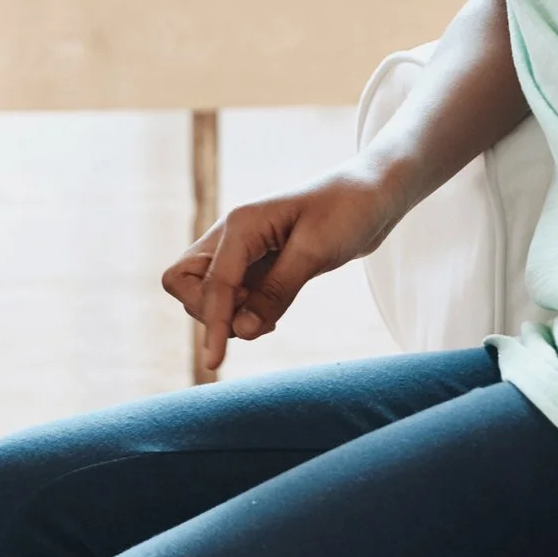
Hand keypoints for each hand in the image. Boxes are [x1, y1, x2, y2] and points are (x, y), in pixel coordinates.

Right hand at [163, 173, 406, 371]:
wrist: (372, 194)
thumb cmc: (347, 211)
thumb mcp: (315, 252)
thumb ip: (276, 292)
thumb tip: (240, 332)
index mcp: (241, 224)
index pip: (212, 284)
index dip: (213, 324)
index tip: (215, 362)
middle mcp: (231, 235)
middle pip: (185, 283)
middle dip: (209, 312)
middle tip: (256, 320)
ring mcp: (240, 250)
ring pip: (202, 291)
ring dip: (226, 314)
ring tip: (270, 317)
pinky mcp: (254, 263)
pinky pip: (228, 295)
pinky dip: (240, 312)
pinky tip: (271, 313)